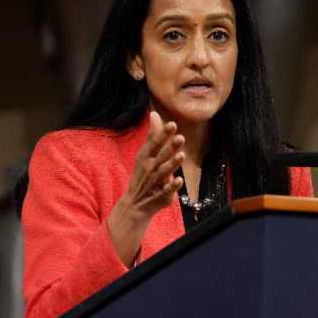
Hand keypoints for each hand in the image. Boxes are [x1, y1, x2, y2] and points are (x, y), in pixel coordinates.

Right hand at [108, 112, 184, 265]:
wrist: (135, 203)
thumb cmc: (143, 174)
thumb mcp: (145, 153)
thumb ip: (152, 135)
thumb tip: (155, 113)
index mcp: (146, 157)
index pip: (154, 143)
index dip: (163, 134)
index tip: (172, 124)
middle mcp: (150, 168)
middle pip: (161, 156)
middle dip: (170, 147)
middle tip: (181, 138)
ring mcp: (155, 182)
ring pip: (164, 172)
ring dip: (172, 164)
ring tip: (182, 156)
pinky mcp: (161, 195)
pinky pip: (167, 190)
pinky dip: (173, 186)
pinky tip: (180, 180)